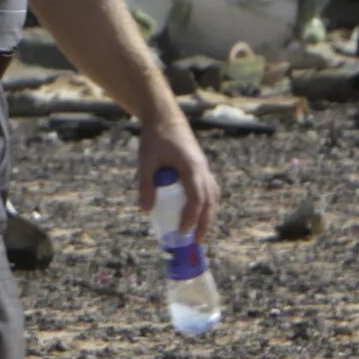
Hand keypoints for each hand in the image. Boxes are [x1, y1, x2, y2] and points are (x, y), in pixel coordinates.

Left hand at [136, 122, 218, 240]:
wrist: (165, 117)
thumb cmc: (155, 138)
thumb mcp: (146, 161)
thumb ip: (146, 185)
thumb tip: (146, 211)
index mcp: (191, 167)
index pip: (197, 198)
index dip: (192, 217)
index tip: (183, 231)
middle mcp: (202, 169)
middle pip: (210, 201)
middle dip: (205, 223)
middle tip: (195, 241)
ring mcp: (204, 167)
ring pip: (213, 196)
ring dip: (208, 215)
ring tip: (199, 232)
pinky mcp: (201, 167)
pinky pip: (209, 189)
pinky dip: (207, 203)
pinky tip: (198, 213)